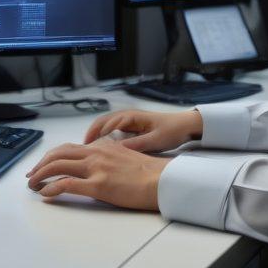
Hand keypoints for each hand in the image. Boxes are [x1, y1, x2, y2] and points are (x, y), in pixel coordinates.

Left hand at [25, 140, 171, 210]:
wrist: (162, 180)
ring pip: (57, 166)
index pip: (69, 148)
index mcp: (102, 147)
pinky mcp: (98, 185)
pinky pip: (67, 184)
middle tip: (32, 176)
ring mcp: (95, 168)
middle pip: (58, 154)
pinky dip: (52, 189)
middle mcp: (95, 153)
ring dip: (41, 176)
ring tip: (33, 186)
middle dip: (41, 165)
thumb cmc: (149, 173)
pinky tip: (46, 195)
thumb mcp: (125, 156)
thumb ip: (108, 156)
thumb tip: (97, 164)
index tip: (45, 166)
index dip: (52, 157)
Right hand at [82, 108, 202, 152]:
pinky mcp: (131, 127)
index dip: (94, 136)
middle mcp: (127, 116)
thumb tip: (118, 150)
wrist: (185, 125)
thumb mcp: (156, 139)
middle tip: (82, 149)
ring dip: (95, 136)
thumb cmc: (172, 130)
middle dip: (90, 134)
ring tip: (88, 151)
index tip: (87, 148)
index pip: (106, 124)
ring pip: (105, 126)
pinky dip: (103, 137)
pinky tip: (103, 149)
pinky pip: (112, 130)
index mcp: (131, 117)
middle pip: (101, 123)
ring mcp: (128, 121)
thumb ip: (137, 144)